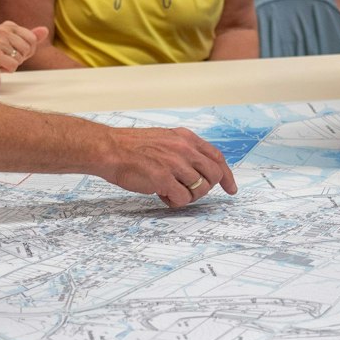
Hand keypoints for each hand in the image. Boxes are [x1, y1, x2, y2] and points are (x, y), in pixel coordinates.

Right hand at [0, 20, 47, 72]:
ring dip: (13, 64)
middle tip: (7, 57)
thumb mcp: (16, 43)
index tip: (14, 51)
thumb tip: (45, 30)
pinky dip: (8, 69)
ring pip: (20, 58)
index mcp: (8, 25)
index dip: (27, 50)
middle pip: (27, 48)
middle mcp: (2, 30)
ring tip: (2, 60)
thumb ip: (31, 37)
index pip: (32, 39)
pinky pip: (14, 65)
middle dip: (20, 57)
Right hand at [95, 127, 238, 207]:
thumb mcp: (164, 138)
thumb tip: (197, 169)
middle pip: (213, 175)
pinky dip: (175, 202)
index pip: (216, 157)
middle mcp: (183, 149)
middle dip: (206, 188)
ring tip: (168, 192)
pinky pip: (183, 199)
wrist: (109, 149)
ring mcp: (175, 164)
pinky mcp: (164, 179)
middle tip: (190, 193)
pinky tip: (162, 196)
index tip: (231, 188)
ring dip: (187, 196)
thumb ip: (182, 150)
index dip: (227, 175)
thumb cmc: (131, 147)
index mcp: (185, 138)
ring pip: (199, 189)